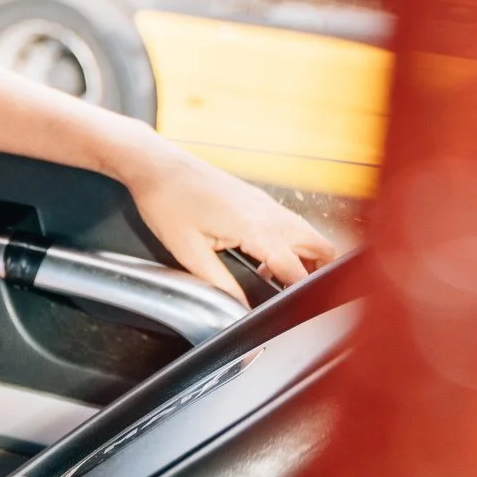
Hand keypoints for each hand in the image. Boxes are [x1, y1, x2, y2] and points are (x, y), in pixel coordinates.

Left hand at [116, 142, 336, 297]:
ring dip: (304, 257)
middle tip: (299, 296)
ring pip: (306, 233)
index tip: (297, 311)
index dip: (300, 294)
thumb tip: (240, 309)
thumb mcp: (189, 252)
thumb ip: (220, 284)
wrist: (157, 165)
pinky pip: (288, 222)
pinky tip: (263, 258)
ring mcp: (264, 202)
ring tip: (279, 280)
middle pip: (319, 246)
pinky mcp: (256, 198)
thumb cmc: (167, 203)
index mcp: (256, 229)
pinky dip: (290, 243)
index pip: (297, 269)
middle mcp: (268, 213)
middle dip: (318, 273)